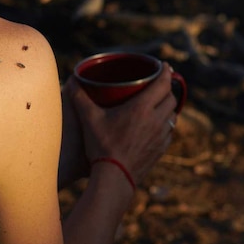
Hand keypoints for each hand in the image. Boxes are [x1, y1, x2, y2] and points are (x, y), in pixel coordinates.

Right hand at [64, 66, 177, 186]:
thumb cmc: (101, 146)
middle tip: (158, 84)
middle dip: (167, 88)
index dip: (166, 72)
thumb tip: (71, 79)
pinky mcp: (161, 149)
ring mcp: (161, 136)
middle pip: (171, 98)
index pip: (163, 83)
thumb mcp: (88, 119)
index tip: (165, 65)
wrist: (115, 177)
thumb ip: (79, 97)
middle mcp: (156, 120)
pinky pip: (169, 131)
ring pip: (173, 114)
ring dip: (168, 106)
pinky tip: (156, 125)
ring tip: (158, 103)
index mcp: (141, 108)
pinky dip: (166, 123)